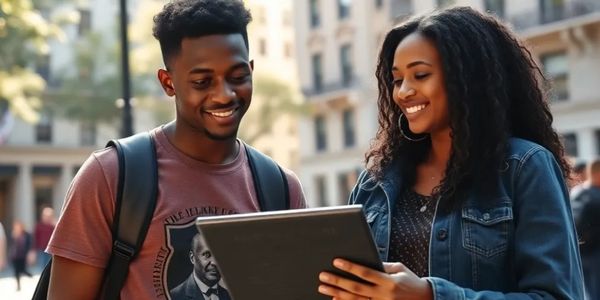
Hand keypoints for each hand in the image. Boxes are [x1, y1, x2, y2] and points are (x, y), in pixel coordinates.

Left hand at [318, 259, 432, 299]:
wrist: (425, 299)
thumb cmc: (410, 281)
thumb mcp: (399, 269)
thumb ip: (382, 266)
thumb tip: (364, 260)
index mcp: (389, 282)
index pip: (366, 273)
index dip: (351, 267)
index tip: (337, 261)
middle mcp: (384, 295)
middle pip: (356, 289)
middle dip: (338, 281)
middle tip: (323, 275)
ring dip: (337, 293)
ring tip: (323, 287)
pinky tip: (334, 299)